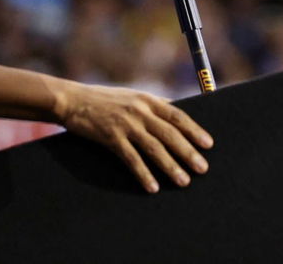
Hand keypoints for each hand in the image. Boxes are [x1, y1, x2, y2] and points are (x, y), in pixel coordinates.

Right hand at [55, 82, 213, 193]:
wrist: (73, 100)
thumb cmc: (104, 99)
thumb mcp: (132, 96)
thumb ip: (152, 104)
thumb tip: (176, 111)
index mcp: (148, 100)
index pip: (177, 116)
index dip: (194, 130)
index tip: (208, 144)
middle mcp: (140, 111)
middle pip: (170, 134)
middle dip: (188, 152)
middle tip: (202, 169)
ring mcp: (126, 124)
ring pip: (154, 148)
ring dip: (171, 166)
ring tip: (183, 181)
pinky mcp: (111, 137)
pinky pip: (132, 159)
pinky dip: (144, 174)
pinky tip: (153, 187)